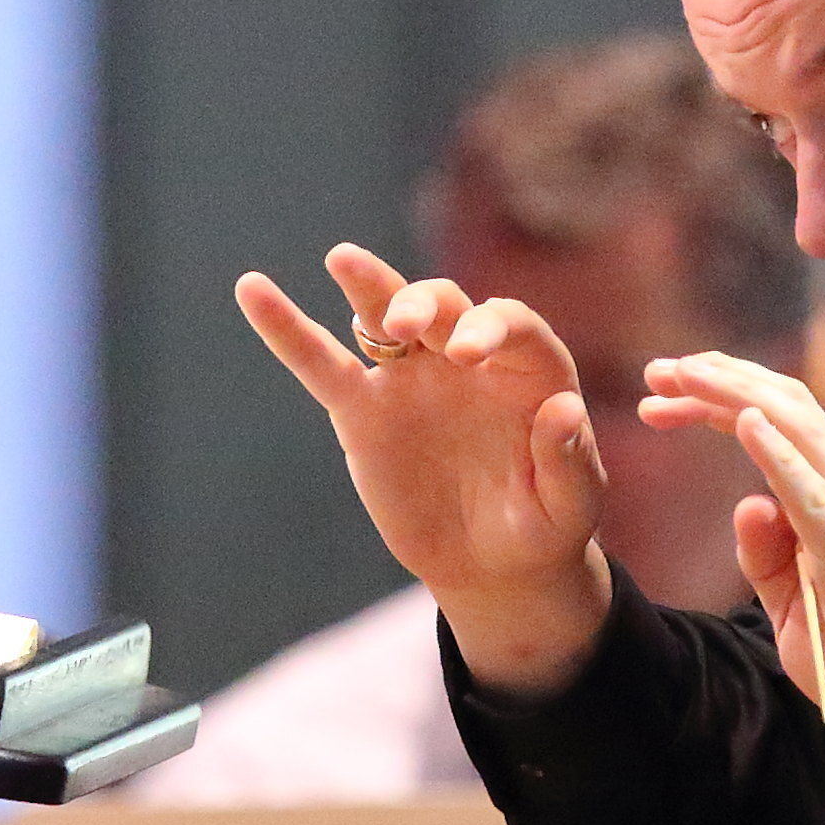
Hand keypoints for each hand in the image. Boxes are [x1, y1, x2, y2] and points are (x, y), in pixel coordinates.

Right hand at [239, 244, 614, 694]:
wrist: (490, 564)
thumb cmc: (543, 526)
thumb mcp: (571, 507)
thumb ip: (570, 460)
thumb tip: (562, 411)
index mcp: (527, 369)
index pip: (512, 325)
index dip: (489, 326)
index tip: (465, 353)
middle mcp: (466, 358)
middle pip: (444, 305)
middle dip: (422, 305)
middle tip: (401, 327)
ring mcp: (411, 377)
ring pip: (383, 316)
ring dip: (369, 286)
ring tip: (345, 260)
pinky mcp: (363, 408)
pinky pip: (321, 363)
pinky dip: (286, 328)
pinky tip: (253, 288)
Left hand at [638, 351, 824, 762]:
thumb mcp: (794, 606)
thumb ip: (766, 559)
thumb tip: (744, 503)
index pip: (774, 429)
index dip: (717, 404)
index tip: (658, 399)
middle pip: (785, 411)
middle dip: (718, 382)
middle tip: (656, 369)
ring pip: (802, 431)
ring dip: (740, 396)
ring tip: (688, 374)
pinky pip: (815, 494)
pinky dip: (781, 453)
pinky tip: (748, 421)